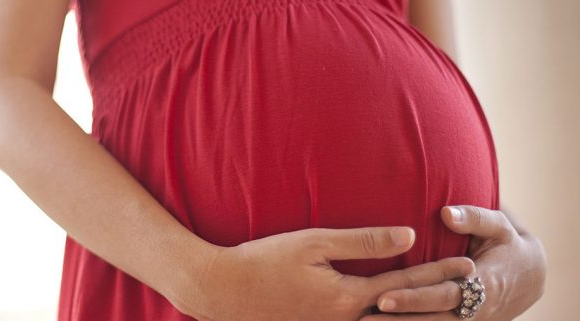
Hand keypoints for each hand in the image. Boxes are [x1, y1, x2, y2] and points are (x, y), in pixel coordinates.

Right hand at [167, 226, 474, 320]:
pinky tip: (396, 315)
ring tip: (445, 310)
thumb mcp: (313, 242)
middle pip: (403, 314)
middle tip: (472, 294)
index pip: (404, 283)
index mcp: (346, 299)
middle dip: (438, 302)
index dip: (437, 272)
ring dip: (417, 317)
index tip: (467, 265)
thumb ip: (362, 241)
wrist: (223, 290)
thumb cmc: (264, 260)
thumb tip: (408, 236)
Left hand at [362, 206, 546, 320]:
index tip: (383, 296)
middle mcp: (476, 309)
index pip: (443, 294)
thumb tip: (445, 212)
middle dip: (399, 318)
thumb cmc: (507, 245)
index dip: (414, 298)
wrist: (529, 278)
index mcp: (484, 284)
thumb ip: (474, 218)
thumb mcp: (499, 227)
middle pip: (432, 318)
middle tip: (365, 317)